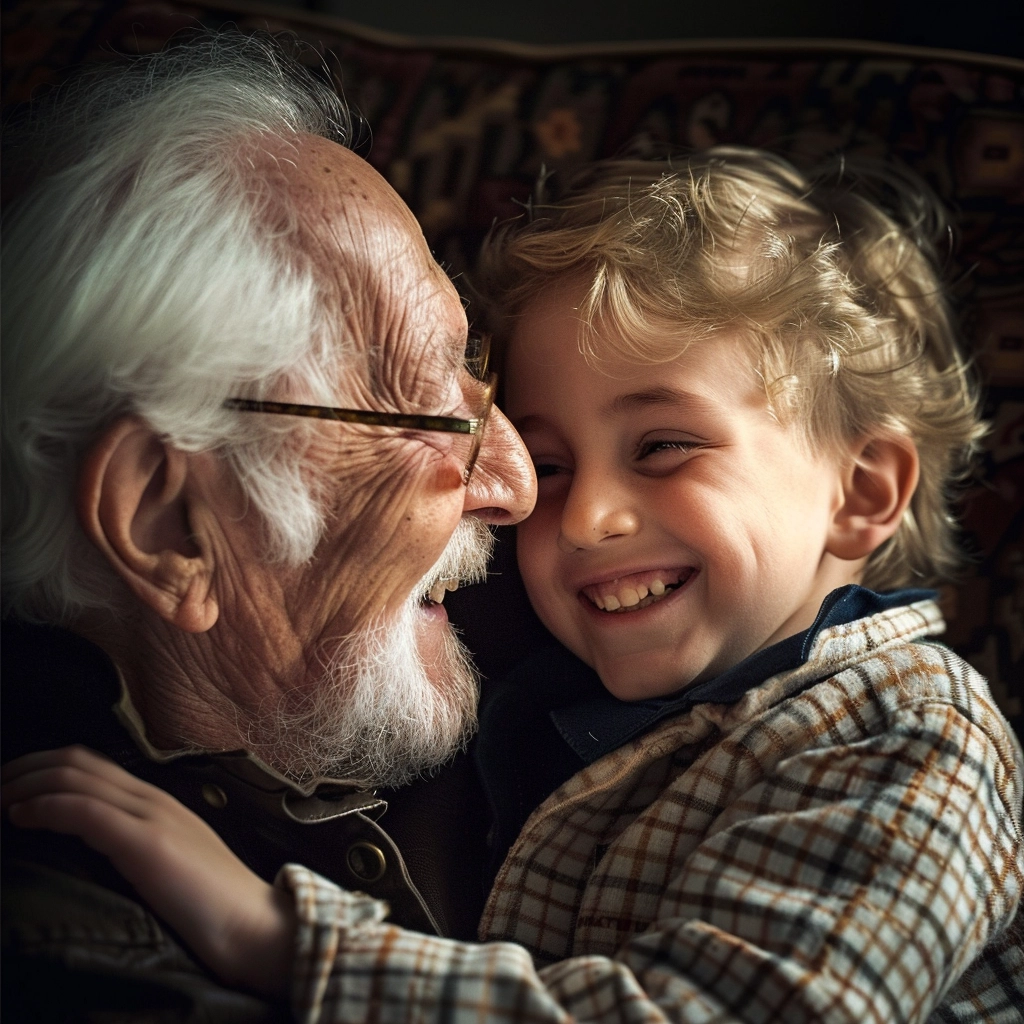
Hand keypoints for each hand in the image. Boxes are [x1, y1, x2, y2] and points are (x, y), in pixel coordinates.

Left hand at [2, 746, 295, 998]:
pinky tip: (21, 818)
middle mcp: (153, 798)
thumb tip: (95, 851)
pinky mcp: (146, 843)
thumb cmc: (213, 905)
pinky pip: (85, 810)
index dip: (41, 767)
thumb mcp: (171, 863)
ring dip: (24, 785)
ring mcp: (151, 816)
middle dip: (23, 769)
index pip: (91, 764)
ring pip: (75, 778)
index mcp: (159, 801)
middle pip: (76, 761)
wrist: (254, 923)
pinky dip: (45, 807)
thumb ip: (139, 846)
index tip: (8, 789)